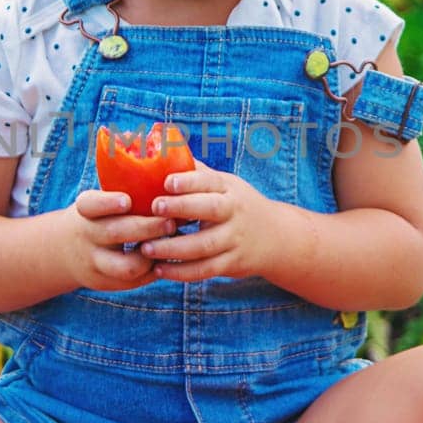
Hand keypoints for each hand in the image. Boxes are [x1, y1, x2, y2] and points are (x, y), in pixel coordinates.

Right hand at [61, 190, 175, 291]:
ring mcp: (95, 262)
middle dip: (147, 228)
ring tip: (172, 245)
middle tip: (171, 222)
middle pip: (115, 233)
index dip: (108, 203)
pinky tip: (166, 259)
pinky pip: (134, 281)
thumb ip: (126, 192)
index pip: (91, 204)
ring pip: (126, 267)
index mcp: (86, 210)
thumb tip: (173, 179)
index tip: (127, 201)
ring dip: (153, 256)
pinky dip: (154, 270)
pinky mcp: (105, 282)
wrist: (65, 252)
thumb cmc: (99, 217)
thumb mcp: (100, 202)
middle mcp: (87, 235)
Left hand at [138, 161, 278, 281]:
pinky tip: (159, 270)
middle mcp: (234, 212)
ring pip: (204, 245)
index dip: (189, 181)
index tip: (167, 182)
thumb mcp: (225, 185)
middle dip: (182, 207)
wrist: (276, 238)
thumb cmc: (237, 205)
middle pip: (209, 209)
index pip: (209, 181)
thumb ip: (196, 173)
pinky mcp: (233, 263)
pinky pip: (206, 269)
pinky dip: (181, 273)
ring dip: (173, 248)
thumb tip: (161, 150)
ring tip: (146, 248)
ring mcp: (235, 239)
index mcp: (228, 189)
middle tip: (154, 207)